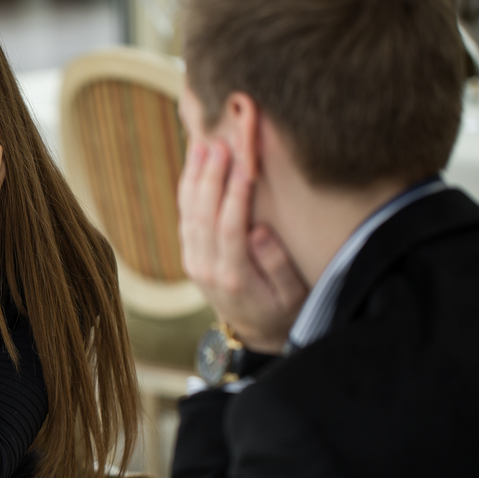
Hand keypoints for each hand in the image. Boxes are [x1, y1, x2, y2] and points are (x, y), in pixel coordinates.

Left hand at [178, 140, 308, 352]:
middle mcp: (207, 268)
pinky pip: (185, 216)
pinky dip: (187, 188)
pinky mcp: (190, 254)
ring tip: (201, 144)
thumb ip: (277, 266)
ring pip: (188, 213)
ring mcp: (194, 261)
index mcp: (234, 277)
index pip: (229, 229)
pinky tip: (193, 162)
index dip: (235, 195)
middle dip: (211, 177)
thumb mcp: (293, 297)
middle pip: (204, 216)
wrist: (253, 333)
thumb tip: (259, 232)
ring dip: (194, 177)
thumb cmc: (282, 310)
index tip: (244, 164)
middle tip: (220, 144)